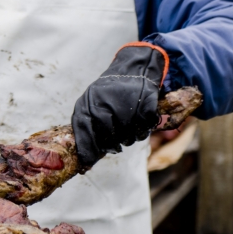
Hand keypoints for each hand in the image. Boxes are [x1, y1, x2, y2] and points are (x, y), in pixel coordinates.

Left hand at [72, 43, 167, 169]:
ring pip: (129, 136)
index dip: (88, 150)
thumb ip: (86, 125)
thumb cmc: (109, 92)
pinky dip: (143, 130)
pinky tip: (139, 123)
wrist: (134, 70)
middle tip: (115, 143)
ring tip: (128, 128)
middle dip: (112, 145)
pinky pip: (145, 128)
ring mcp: (127, 103)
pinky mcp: (147, 103)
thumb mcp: (90, 102)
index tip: (88, 163)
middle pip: (109, 138)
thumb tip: (85, 160)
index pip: (85, 131)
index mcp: (90, 102)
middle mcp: (106, 102)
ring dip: (129, 138)